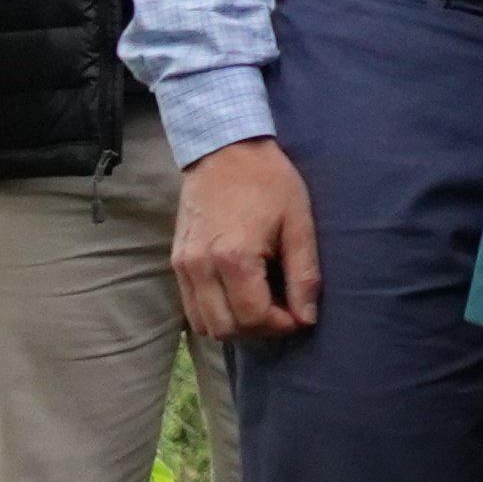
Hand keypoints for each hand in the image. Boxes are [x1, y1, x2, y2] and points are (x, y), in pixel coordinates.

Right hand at [173, 139, 321, 338]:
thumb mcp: (299, 224)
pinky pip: (191, 307)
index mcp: (233, 257)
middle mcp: (200, 266)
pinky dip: (216, 313)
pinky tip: (240, 296)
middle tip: (282, 312)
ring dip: (235, 326)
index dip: (280, 325)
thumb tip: (306, 318)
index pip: (253, 318)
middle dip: (258, 330)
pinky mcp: (176, 262)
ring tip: (262, 306)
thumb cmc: (269, 182)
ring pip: (204, 324)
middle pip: (225, 329)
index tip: (298, 314)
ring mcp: (183, 265)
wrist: (225, 151)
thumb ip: (303, 274)